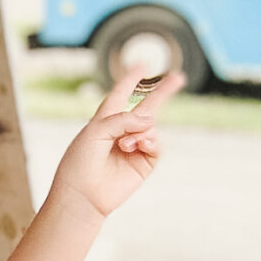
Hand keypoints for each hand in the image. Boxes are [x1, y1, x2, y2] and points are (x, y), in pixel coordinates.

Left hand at [47, 67, 182, 221]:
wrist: (83, 195)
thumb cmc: (80, 162)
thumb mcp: (96, 132)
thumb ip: (123, 119)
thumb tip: (152, 119)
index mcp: (103, 121)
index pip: (119, 96)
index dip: (130, 80)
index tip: (141, 66)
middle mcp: (121, 132)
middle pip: (146, 107)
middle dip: (161, 92)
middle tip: (179, 76)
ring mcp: (134, 147)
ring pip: (150, 126)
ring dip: (140, 131)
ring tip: (124, 144)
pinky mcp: (144, 162)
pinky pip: (155, 143)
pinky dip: (148, 141)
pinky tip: (134, 147)